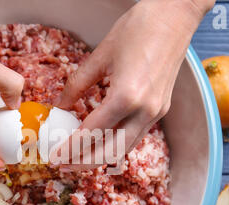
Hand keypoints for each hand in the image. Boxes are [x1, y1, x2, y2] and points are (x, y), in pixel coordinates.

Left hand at [56, 0, 213, 168]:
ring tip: (79, 158)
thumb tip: (60, 106)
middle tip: (64, 165)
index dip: (70, 148)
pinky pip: (135, 136)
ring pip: (125, 148)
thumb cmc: (138, 28)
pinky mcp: (161, 109)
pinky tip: (101, 141)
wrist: (174, 15)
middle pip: (111, 152)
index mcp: (126, 96)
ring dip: (101, 157)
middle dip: (85, 162)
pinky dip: (116, 144)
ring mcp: (156, 112)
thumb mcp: (100, 56)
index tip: (54, 157)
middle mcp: (144, 110)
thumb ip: (77, 85)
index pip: (92, 133)